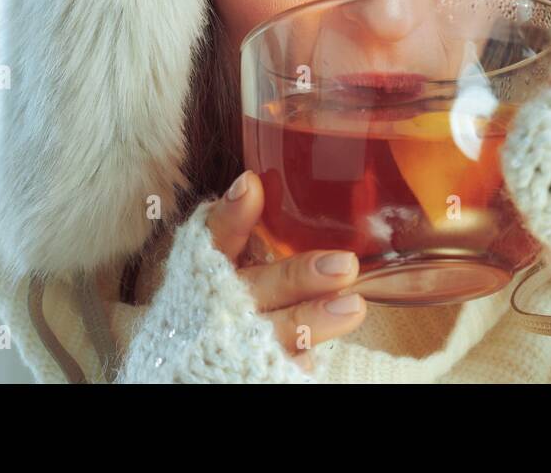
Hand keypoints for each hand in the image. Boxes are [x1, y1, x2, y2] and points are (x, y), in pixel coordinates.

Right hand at [134, 170, 369, 375]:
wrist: (196, 358)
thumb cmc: (222, 295)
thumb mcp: (228, 259)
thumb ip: (247, 226)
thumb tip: (269, 181)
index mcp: (211, 265)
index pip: (217, 235)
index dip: (232, 214)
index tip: (250, 186)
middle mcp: (223, 301)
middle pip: (260, 286)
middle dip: (300, 276)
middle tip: (345, 265)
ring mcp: (239, 340)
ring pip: (279, 330)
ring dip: (314, 319)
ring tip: (353, 307)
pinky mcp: (258, 368)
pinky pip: (282, 365)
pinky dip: (297, 361)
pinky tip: (314, 358)